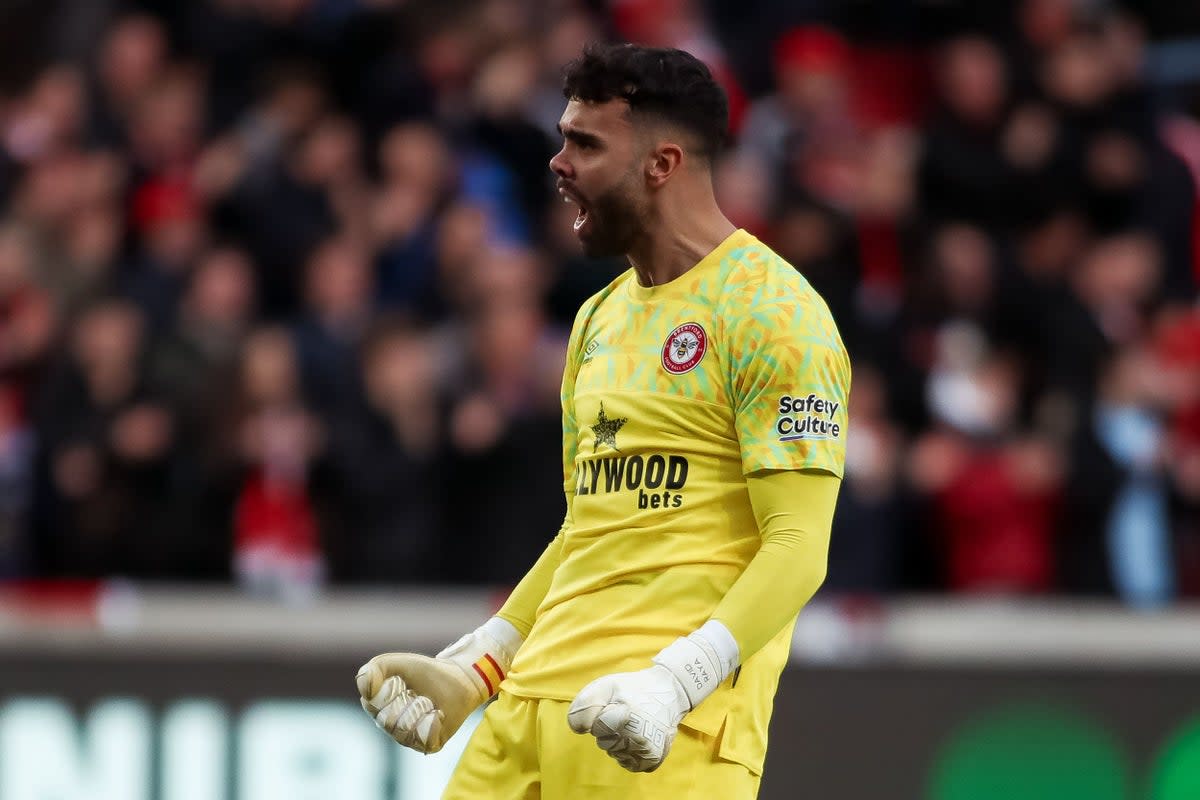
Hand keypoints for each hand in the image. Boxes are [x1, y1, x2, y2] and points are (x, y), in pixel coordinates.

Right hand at [357, 618, 520, 752]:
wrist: (458, 678)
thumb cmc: (424, 671)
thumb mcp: (394, 663)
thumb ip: (372, 670)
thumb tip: (366, 693)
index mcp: (377, 709)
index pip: (373, 705)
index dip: (389, 690)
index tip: (401, 681)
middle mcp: (390, 727)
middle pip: (388, 721)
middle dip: (406, 700)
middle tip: (417, 692)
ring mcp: (409, 739)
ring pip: (405, 730)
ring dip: (420, 709)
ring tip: (429, 702)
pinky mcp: (429, 745)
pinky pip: (425, 739)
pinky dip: (433, 722)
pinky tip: (438, 713)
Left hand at [567, 664, 689, 771]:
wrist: (669, 692)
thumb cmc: (632, 689)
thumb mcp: (605, 686)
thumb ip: (585, 706)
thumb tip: (580, 730)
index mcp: (625, 716)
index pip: (596, 728)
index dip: (601, 717)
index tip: (613, 708)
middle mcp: (638, 737)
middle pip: (604, 744)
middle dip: (608, 731)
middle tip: (625, 716)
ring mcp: (647, 750)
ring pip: (616, 755)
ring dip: (619, 742)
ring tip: (633, 725)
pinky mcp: (654, 759)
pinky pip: (629, 764)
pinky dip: (630, 753)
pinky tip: (638, 738)